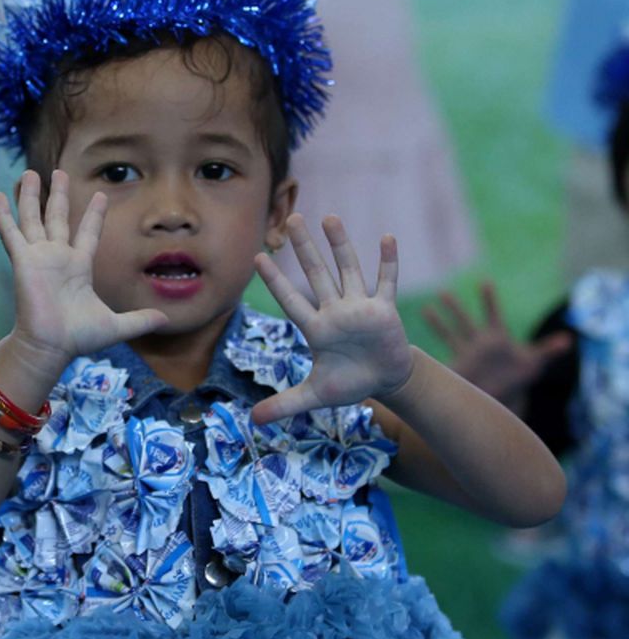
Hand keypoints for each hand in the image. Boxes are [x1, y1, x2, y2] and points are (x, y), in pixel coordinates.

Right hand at [0, 170, 165, 369]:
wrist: (50, 346)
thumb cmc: (78, 338)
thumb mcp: (116, 326)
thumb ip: (139, 320)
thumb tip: (166, 319)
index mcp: (79, 267)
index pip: (88, 233)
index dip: (94, 215)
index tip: (101, 195)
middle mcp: (58, 258)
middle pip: (57, 218)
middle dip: (58, 195)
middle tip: (59, 172)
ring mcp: (38, 257)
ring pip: (33, 218)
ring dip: (30, 196)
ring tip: (29, 172)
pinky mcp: (22, 260)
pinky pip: (11, 232)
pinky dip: (3, 214)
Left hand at [252, 214, 411, 422]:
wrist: (384, 380)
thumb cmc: (348, 382)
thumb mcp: (314, 395)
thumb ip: (284, 404)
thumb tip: (251, 420)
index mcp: (316, 328)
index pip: (290, 300)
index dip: (275, 281)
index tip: (258, 257)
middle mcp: (335, 311)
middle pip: (317, 274)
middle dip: (305, 248)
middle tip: (292, 218)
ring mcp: (360, 307)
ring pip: (349, 269)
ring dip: (341, 245)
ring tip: (329, 217)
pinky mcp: (385, 310)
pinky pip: (386, 282)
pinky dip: (388, 263)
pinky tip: (386, 238)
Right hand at [422, 282, 571, 411]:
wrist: (500, 391)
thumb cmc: (517, 376)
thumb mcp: (533, 362)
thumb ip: (547, 350)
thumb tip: (569, 340)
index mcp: (496, 336)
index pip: (492, 314)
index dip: (489, 299)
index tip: (484, 282)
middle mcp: (478, 341)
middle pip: (465, 321)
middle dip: (454, 308)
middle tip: (443, 292)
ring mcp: (466, 353)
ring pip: (449, 334)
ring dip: (438, 323)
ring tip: (425, 309)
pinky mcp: (457, 367)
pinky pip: (442, 356)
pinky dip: (429, 353)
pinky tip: (413, 346)